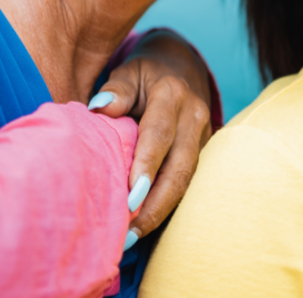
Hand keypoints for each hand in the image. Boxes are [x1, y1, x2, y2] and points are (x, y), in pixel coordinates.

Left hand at [88, 29, 212, 246]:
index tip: (129, 196)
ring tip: (133, 237)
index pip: (159, 135)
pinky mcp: (204, 153)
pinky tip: (145, 226)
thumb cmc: (146, 74)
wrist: (182, 66)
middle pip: (180, 168)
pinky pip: (187, 183)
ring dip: (161, 211)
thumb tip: (98, 108)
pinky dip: (166, 206)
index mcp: (172, 95)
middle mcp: (194, 117)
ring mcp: (204, 137)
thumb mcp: (129, 72)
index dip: (146, 166)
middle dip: (156, 203)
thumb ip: (116, 90)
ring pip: (187, 181)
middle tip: (129, 231)